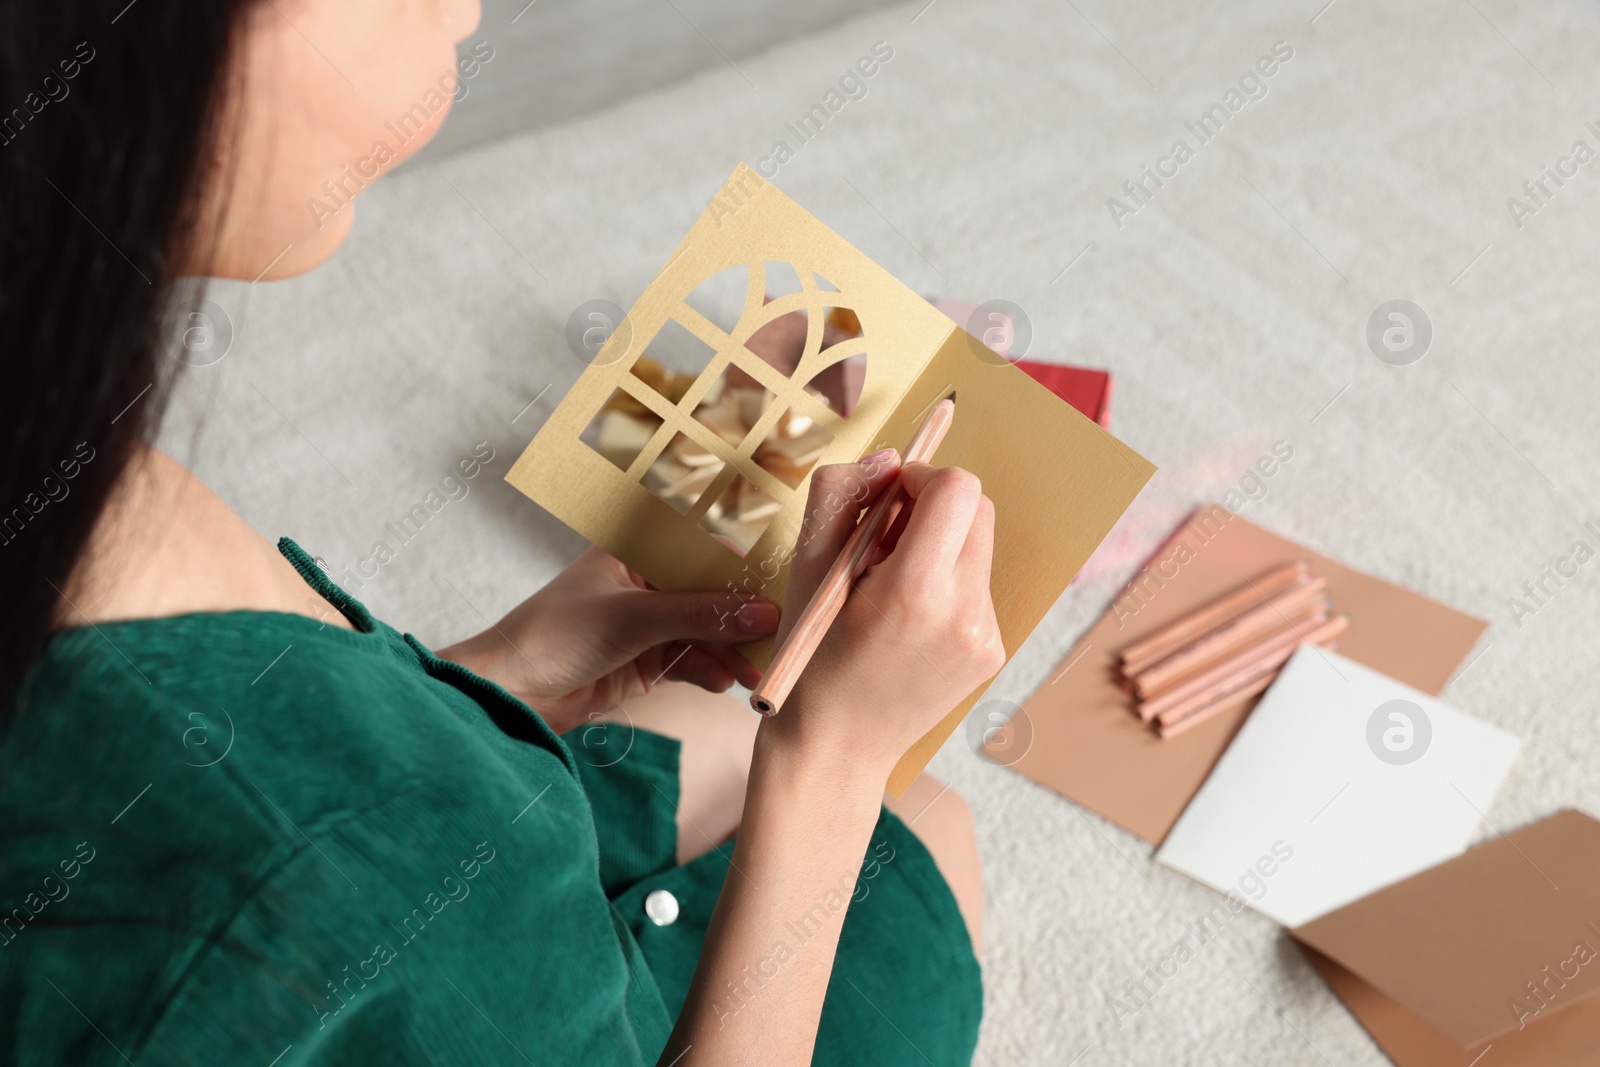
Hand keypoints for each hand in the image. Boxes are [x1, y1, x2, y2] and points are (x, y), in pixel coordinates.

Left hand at [440, 548, 779, 733]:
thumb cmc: (551, 636)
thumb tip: (761, 613)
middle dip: (742, 620)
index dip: (742, 571)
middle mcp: (645, 584)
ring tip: (753, 676)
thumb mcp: (632, 620)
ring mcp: (647, 625)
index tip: (778, 593)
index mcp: (636, 553)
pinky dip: (710, 672)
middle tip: (776, 641)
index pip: (703, 550)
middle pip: (711, 596)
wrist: (507, 693)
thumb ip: (699, 615)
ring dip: (730, 653)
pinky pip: (691, 662)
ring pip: (705, 633)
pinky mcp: (645, 663)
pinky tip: (724, 684)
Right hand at [759, 454, 1004, 779]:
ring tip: (887, 586)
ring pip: (978, 547)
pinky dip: (945, 584)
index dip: (922, 479)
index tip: (888, 500)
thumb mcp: (806, 565)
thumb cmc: (811, 656)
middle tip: (882, 541)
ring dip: (938, 546)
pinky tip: (905, 619)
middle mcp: (965, 614)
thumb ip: (841, 493)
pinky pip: (977, 587)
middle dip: (932, 509)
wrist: (834, 748)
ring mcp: (985, 637)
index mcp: (916, 590)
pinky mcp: (991, 653)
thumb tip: (892, 458)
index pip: (958, 489)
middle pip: (977, 510)